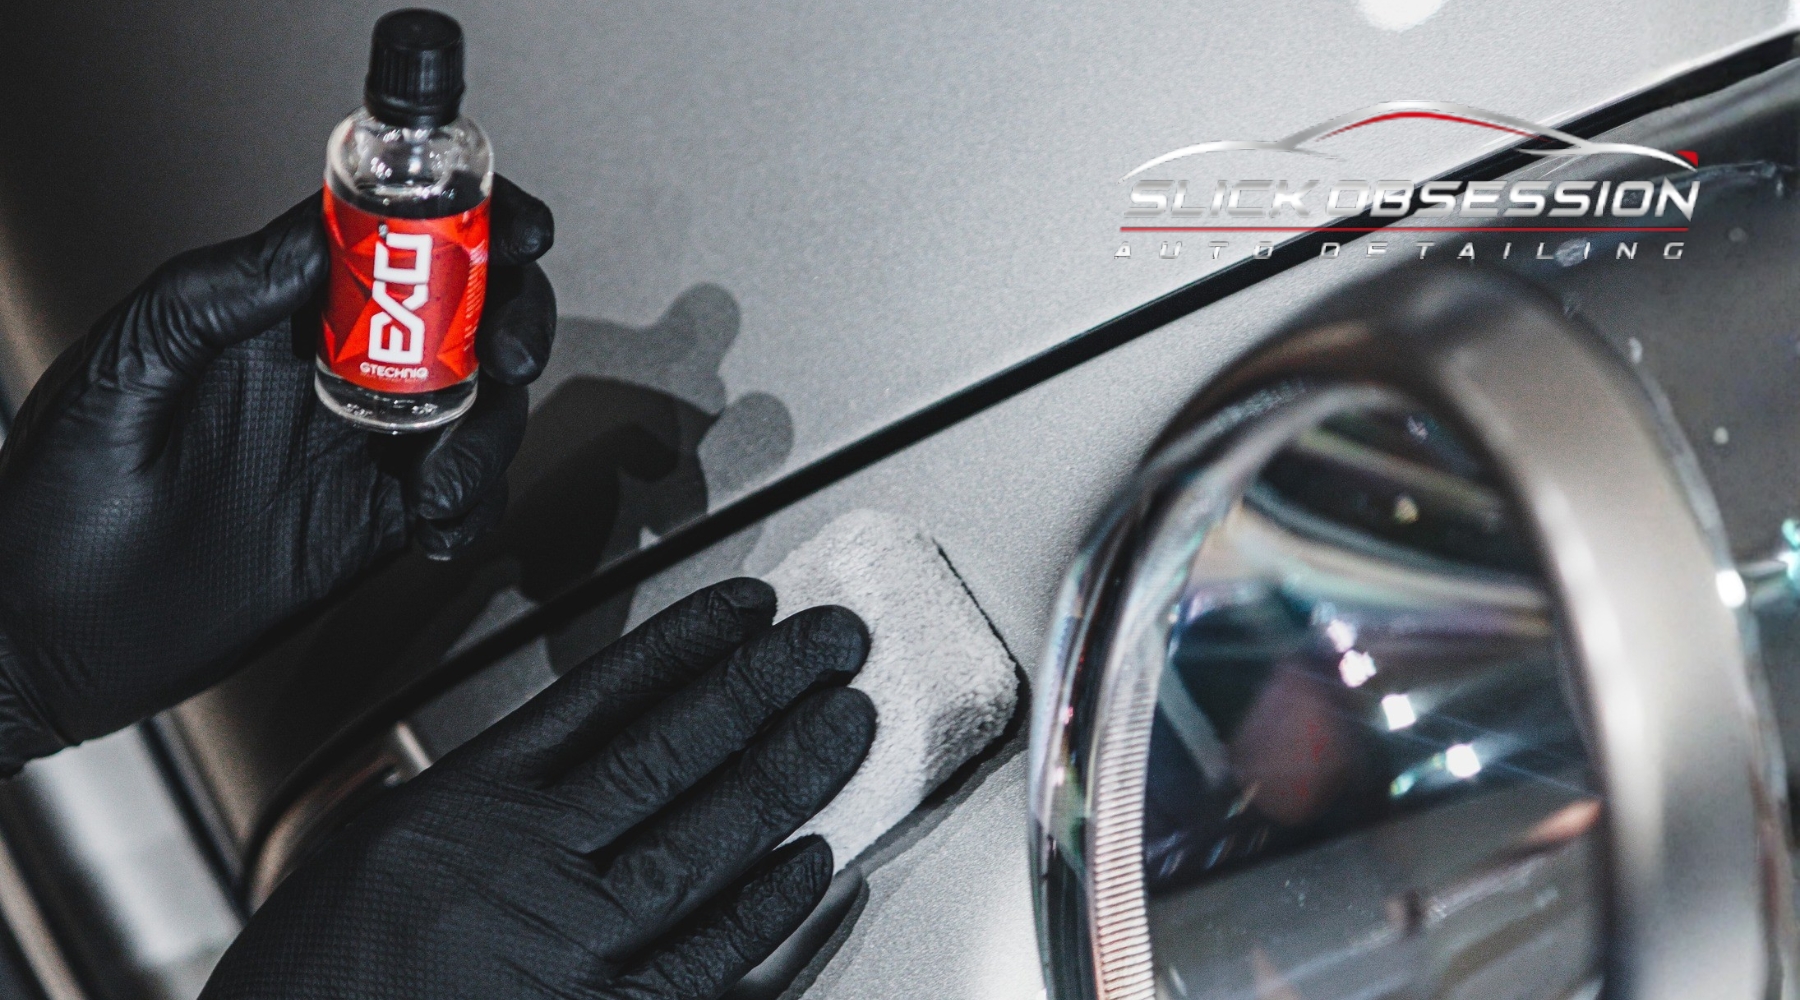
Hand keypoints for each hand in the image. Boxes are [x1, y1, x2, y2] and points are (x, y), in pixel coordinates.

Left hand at [0, 177, 555, 769]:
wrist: (49, 640)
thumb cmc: (55, 503)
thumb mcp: (124, 370)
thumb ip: (213, 296)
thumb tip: (309, 241)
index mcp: (271, 314)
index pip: (386, 236)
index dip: (466, 219)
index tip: (510, 228)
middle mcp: (330, 371)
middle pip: (462, 315)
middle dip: (510, 318)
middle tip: (504, 353)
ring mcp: (359, 448)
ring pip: (477, 408)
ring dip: (489, 433)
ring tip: (442, 479)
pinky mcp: (375, 524)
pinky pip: (461, 498)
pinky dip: (474, 508)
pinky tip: (436, 526)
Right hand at [201, 578, 876, 999]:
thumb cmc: (314, 977)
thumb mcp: (368, 848)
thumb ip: (463, 797)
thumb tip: (540, 754)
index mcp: (471, 802)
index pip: (605, 693)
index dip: (690, 642)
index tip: (748, 608)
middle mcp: (528, 861)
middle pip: (672, 748)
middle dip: (765, 685)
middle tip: (833, 642)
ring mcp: (570, 944)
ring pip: (706, 839)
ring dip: (788, 773)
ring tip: (845, 722)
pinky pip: (704, 956)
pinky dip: (765, 908)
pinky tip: (812, 862)